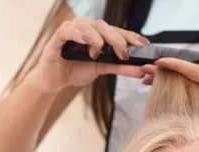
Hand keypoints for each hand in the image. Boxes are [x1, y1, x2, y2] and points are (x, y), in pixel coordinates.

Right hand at [27, 17, 149, 92]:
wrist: (54, 80)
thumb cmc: (75, 70)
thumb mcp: (100, 70)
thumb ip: (119, 68)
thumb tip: (141, 70)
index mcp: (97, 33)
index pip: (116, 30)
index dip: (130, 36)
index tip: (144, 44)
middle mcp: (85, 28)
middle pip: (104, 26)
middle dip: (117, 39)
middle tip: (123, 54)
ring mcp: (71, 29)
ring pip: (88, 25)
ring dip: (97, 39)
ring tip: (97, 54)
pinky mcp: (58, 36)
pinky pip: (69, 30)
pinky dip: (79, 34)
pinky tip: (86, 41)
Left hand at [146, 53, 198, 143]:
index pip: (196, 74)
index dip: (177, 66)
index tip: (160, 62)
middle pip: (186, 85)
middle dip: (165, 78)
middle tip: (146, 73)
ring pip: (188, 96)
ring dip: (169, 89)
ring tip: (151, 82)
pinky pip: (195, 106)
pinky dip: (183, 100)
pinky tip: (171, 96)